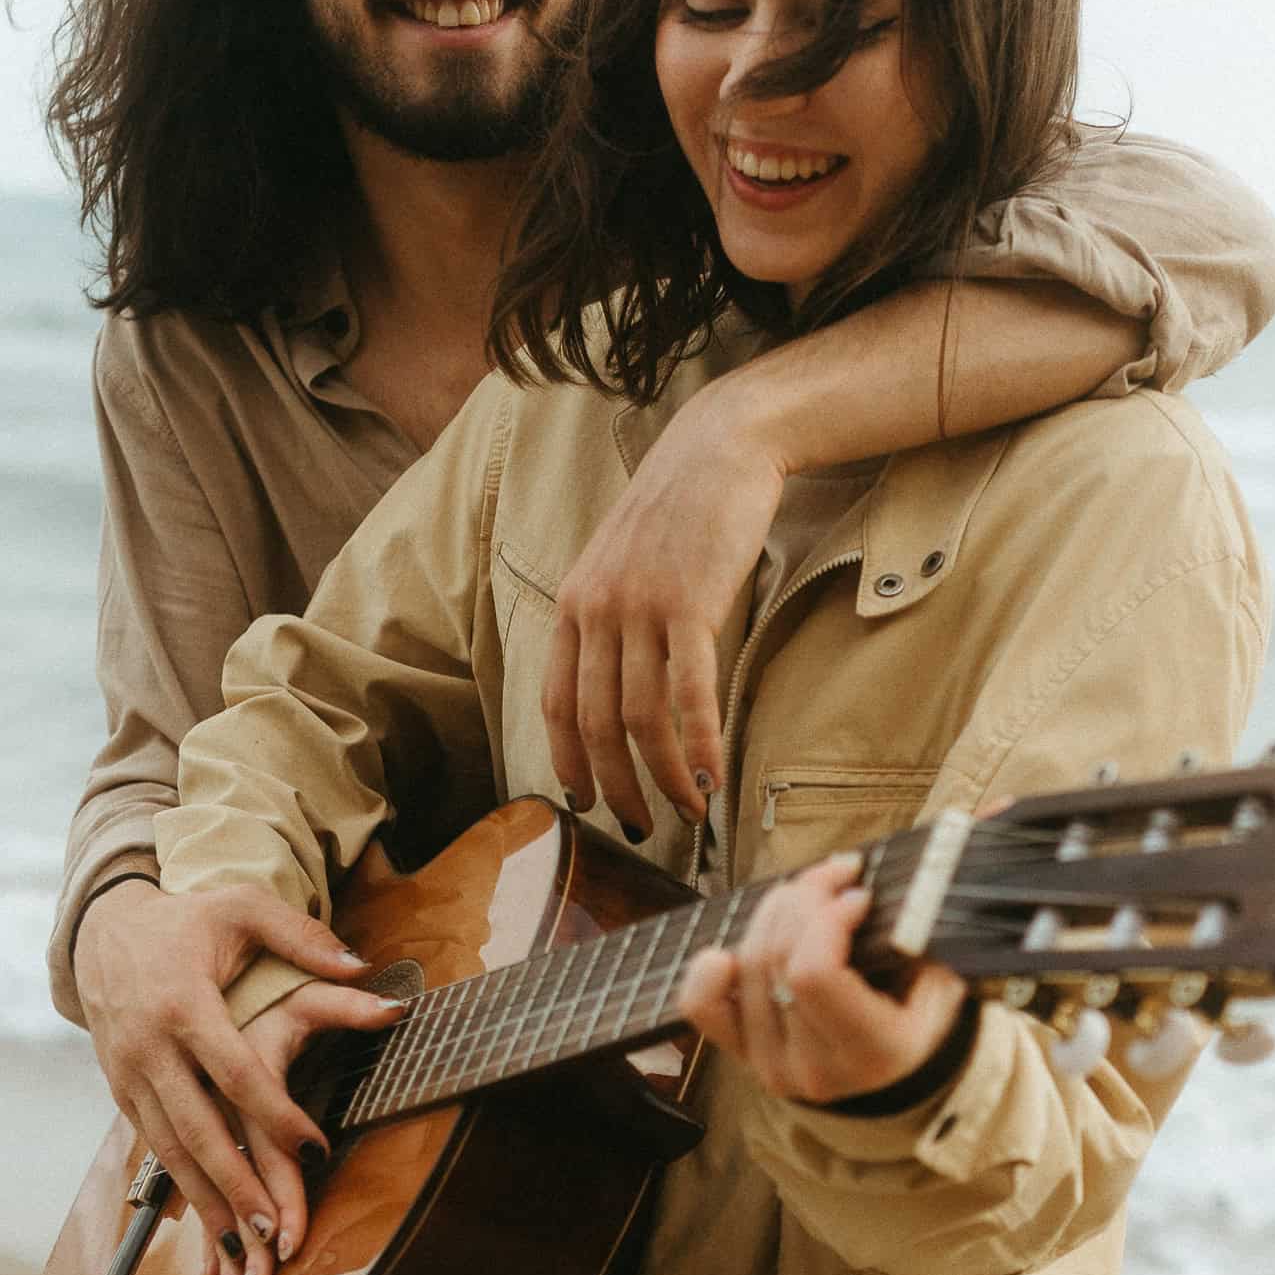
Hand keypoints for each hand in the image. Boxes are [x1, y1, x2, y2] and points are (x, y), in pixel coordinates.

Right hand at [75, 881, 400, 1274]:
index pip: (238, 1074)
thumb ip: (305, 938)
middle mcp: (151, 1047)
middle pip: (198, 1128)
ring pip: (169, 1149)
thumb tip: (363, 965)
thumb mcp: (245, 910)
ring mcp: (129, 1073)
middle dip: (237, 1183)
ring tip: (241, 1243)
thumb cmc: (188, 921)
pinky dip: (180, 1184)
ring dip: (206, 1199)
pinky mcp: (120, 1088)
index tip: (317, 1149)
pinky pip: (152, 1144)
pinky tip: (207, 1214)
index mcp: (185, 1005)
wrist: (106, 928)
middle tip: (274, 1227)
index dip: (278, 1115)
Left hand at [542, 376, 784, 836]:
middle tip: (642, 827)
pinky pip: (688, 693)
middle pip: (594, 723)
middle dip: (617, 788)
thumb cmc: (679, 509)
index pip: (554, 702)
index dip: (569, 761)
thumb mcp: (622, 562)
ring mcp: (640, 606)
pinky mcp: (690, 603)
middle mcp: (596, 609)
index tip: (586, 801)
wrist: (720, 447)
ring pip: (640, 717)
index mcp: (573, 603)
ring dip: (664, 777)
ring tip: (688, 812)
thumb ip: (611, 618)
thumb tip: (620, 685)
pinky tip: (710, 778)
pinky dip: (698, 745)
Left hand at [679, 853, 968, 1103]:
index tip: (859, 893)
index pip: (815, 974)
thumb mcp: (951, 962)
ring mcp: (777, 1067)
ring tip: (806, 893)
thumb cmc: (928, 1004)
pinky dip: (709, 966)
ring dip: (772, 912)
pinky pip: (702, 1007)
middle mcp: (821, 1069)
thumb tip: (999, 808)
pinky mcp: (745, 1057)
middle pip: (778, 958)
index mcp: (877, 1051)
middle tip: (835, 873)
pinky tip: (733, 943)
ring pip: (747, 965)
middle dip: (804, 897)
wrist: (900, 1072)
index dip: (828, 918)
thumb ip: (962, 892)